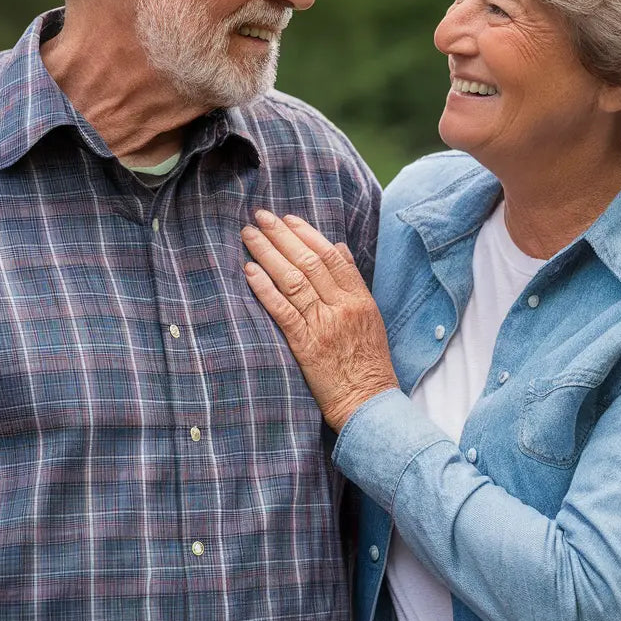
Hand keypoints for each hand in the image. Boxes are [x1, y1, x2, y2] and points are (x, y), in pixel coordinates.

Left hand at [241, 210, 398, 432]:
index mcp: (359, 299)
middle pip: (308, 262)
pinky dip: (265, 288)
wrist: (368, 403)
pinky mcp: (306, 346)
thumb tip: (339, 248)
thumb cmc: (367, 362)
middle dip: (282, 236)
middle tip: (260, 217)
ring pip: (293, 280)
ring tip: (249, 235)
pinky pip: (282, 310)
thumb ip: (353, 282)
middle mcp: (342, 307)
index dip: (307, 234)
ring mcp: (323, 325)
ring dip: (268, 254)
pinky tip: (249, 271)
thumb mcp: (370, 317)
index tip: (288, 219)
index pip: (331, 256)